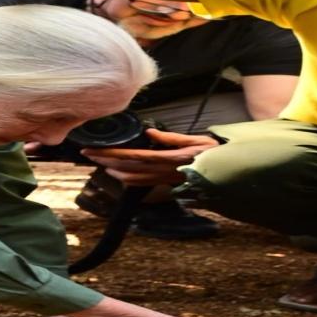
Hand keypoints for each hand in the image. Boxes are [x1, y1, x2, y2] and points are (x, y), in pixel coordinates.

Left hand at [80, 129, 219, 186]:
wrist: (227, 174)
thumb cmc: (213, 154)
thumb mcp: (196, 140)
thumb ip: (170, 138)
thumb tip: (149, 132)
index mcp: (168, 159)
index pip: (131, 157)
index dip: (110, 154)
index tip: (93, 150)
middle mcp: (162, 172)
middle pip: (126, 169)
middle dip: (105, 162)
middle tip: (89, 154)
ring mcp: (163, 181)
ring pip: (131, 179)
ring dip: (113, 172)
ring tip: (101, 163)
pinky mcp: (165, 185)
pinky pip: (142, 184)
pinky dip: (127, 180)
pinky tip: (119, 174)